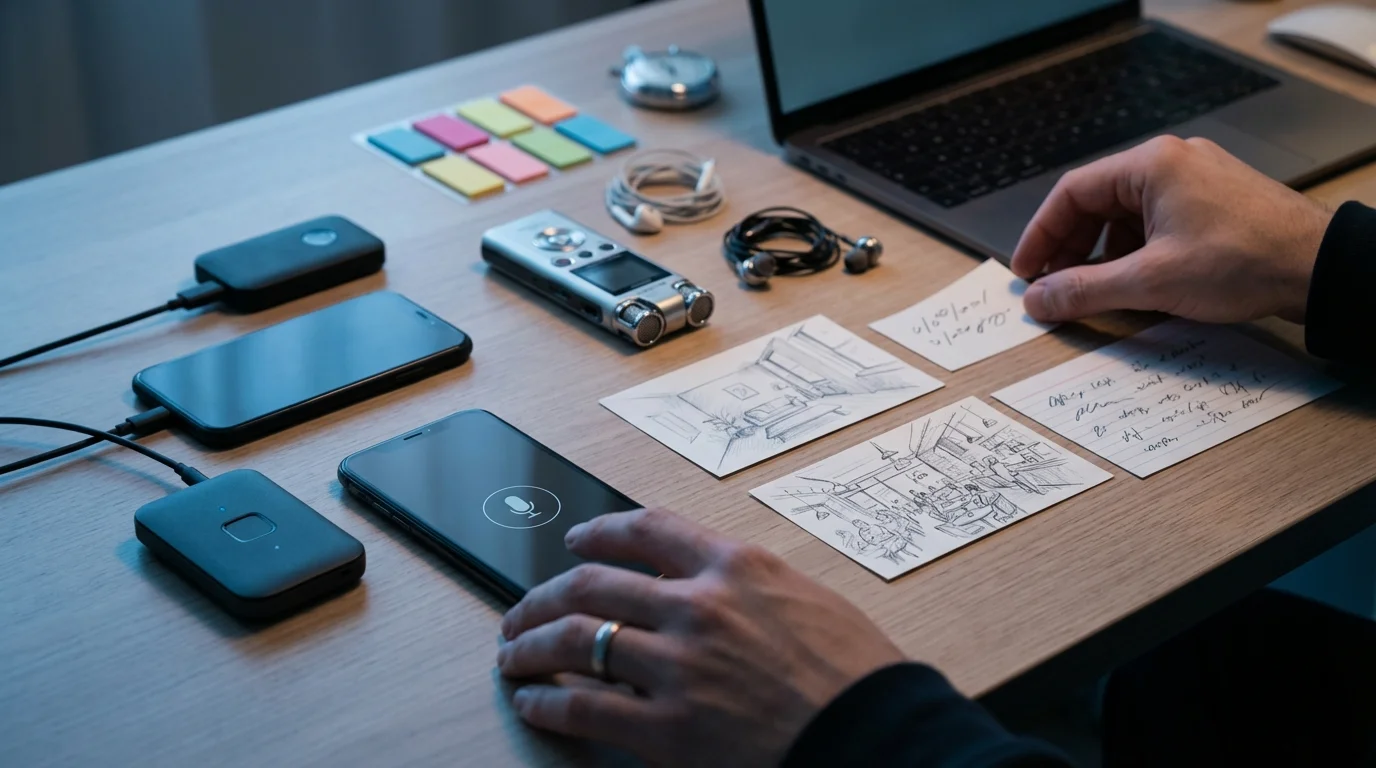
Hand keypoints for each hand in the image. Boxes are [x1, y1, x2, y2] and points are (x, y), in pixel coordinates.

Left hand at [497, 508, 903, 766]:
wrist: (879, 735)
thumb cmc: (859, 676)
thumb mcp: (808, 602)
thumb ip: (750, 589)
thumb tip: (707, 588)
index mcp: (737, 567)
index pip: (648, 529)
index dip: (600, 531)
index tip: (578, 538)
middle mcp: (700, 606)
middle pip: (593, 582)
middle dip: (543, 595)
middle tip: (523, 608)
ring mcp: (680, 666)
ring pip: (578, 639)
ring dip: (531, 645)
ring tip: (512, 653)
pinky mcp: (669, 729)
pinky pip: (585, 707)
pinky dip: (548, 703)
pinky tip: (534, 702)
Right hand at [1011, 136, 1332, 323]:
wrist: (1320, 267)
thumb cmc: (1242, 261)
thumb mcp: (1151, 282)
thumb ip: (1084, 290)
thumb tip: (1038, 300)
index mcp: (1150, 165)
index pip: (1071, 193)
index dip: (1041, 235)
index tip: (1026, 271)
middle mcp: (1172, 161)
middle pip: (1097, 202)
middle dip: (1071, 248)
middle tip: (1055, 286)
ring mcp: (1196, 179)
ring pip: (1127, 215)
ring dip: (1104, 253)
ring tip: (1096, 291)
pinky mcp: (1215, 201)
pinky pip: (1157, 221)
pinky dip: (1137, 251)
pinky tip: (1137, 283)